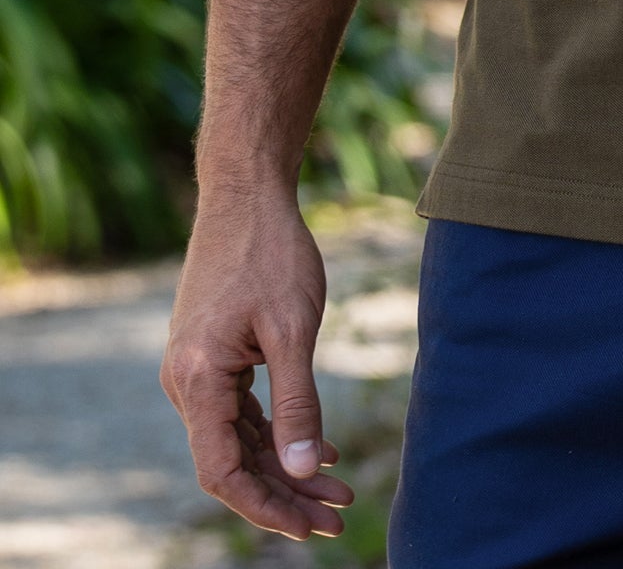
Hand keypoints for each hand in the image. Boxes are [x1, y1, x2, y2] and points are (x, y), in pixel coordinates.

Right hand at [162, 186, 354, 540]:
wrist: (246, 193)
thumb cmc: (271, 252)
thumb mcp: (294, 327)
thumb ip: (297, 402)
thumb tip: (306, 470)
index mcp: (196, 378)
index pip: (222, 471)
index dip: (265, 506)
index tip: (310, 526)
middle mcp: (185, 381)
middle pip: (232, 461)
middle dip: (286, 494)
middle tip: (339, 517)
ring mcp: (197, 368)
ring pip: (239, 439)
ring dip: (286, 466)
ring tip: (339, 491)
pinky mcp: (212, 355)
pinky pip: (242, 410)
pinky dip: (278, 432)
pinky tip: (320, 448)